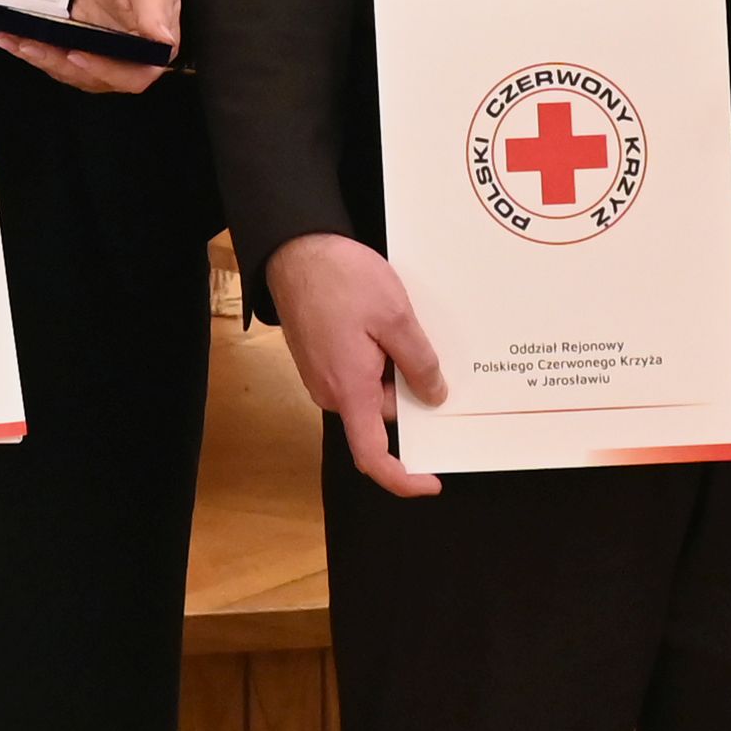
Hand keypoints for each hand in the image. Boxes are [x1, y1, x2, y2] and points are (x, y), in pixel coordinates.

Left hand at [0, 0, 183, 97]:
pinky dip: (37, 51)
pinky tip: (17, 41)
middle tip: (32, 47)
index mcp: (152, 50)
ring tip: (18, 42)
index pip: (132, 76)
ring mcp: (101, 57)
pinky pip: (59, 58)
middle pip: (94, 77)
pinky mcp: (81, 49)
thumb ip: (155, 10)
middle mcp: (127, 60)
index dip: (104, 72)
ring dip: (42, 60)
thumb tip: (161, 38)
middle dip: (59, 64)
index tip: (77, 55)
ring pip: (71, 71)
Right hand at [266, 232, 450, 499]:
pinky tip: (386, 323)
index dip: (403, 478)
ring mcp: (323, 376)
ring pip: (373, 390)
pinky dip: (381, 357)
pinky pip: (359, 373)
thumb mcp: (395, 317)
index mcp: (350, 390)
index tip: (431, 481)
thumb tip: (434, 398)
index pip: (373, 456)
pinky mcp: (321, 359)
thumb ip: (418, 363)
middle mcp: (331, 392)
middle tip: (432, 351)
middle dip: (410, 392)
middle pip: (382, 414)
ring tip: (403, 325)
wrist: (295, 249)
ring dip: (395, 368)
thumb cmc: (341, 278)